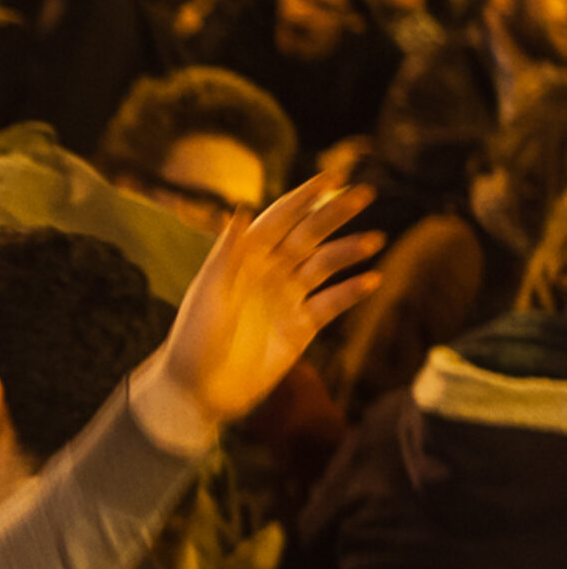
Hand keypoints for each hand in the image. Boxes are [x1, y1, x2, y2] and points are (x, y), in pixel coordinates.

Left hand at [159, 179, 380, 428]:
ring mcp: (287, 299)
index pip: (280, 218)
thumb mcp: (207, 294)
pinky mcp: (301, 328)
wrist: (199, 391)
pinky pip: (332, 304)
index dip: (305, 197)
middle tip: (366, 193)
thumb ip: (227, 254)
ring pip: (325, 265)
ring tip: (374, 239)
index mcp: (245, 257)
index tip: (333, 177)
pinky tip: (373, 280)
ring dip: (349, 251)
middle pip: (308, 235)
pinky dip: (352, 292)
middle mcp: (269, 272)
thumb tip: (242, 208)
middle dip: (335, 213)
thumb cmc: (193, 339)